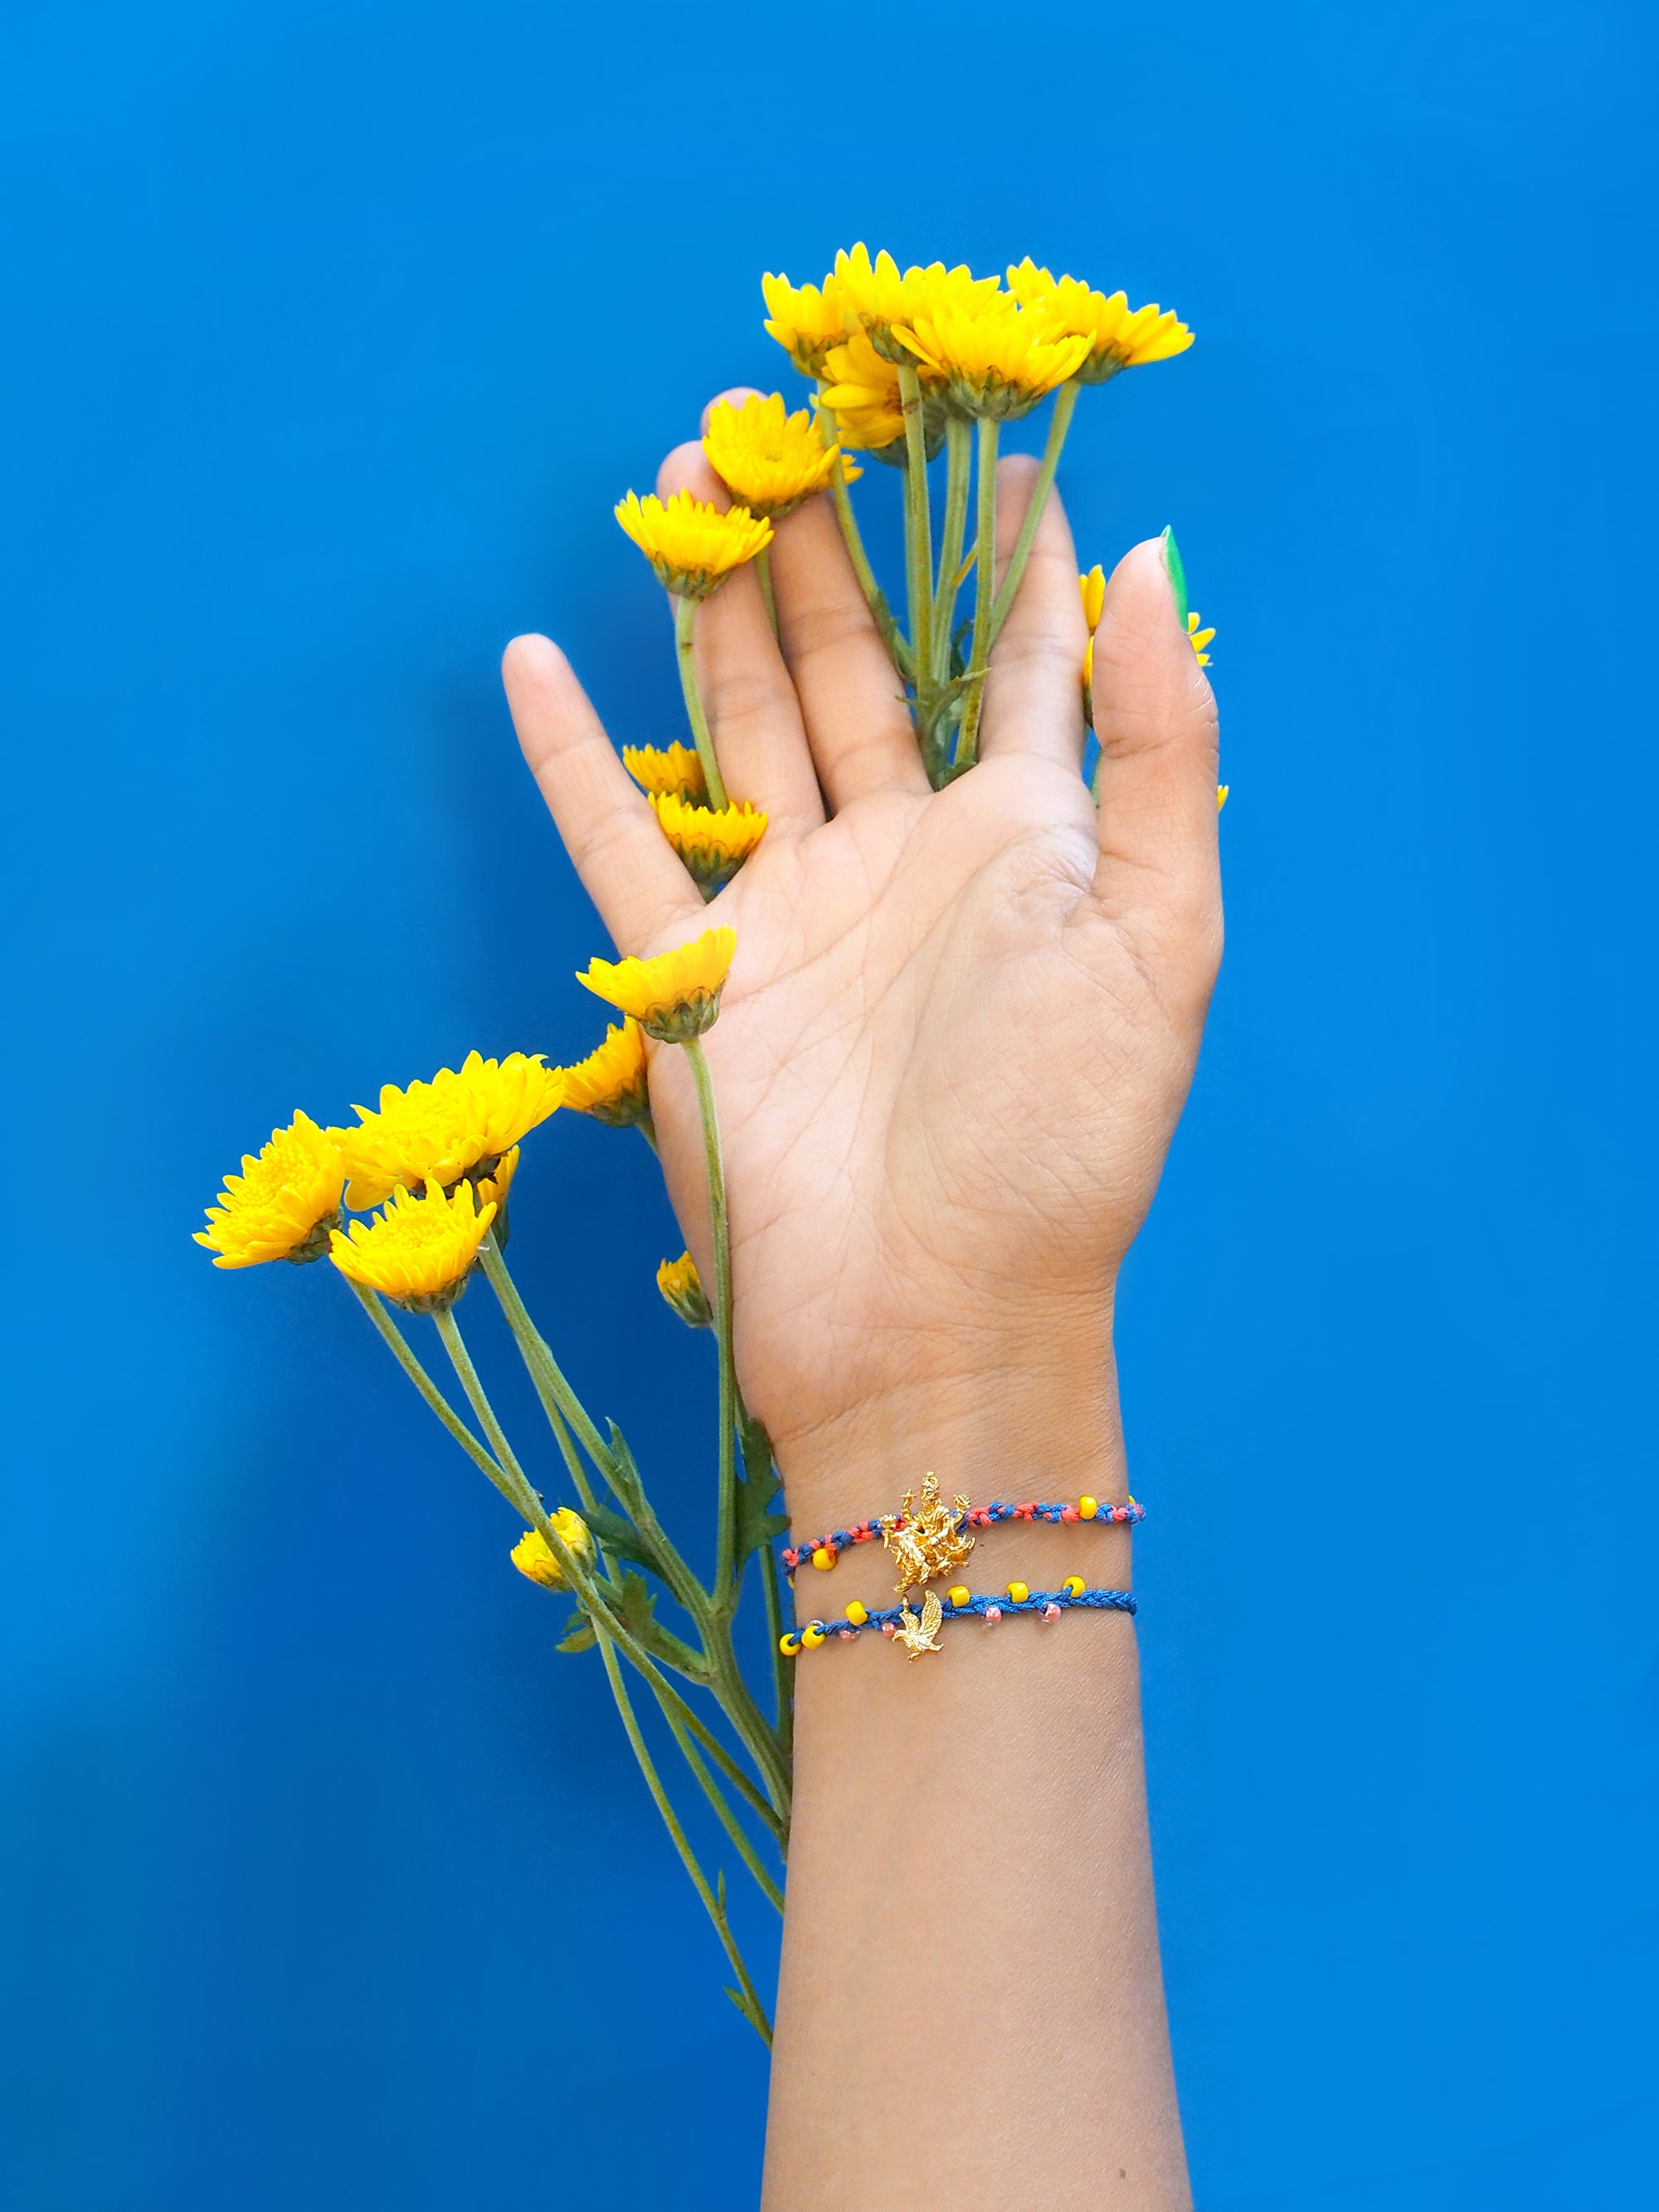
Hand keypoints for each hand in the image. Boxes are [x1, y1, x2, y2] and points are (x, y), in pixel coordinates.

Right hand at [503, 392, 1219, 1527]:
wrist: (933, 1317)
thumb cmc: (1065, 1140)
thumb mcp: (1159, 935)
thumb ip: (1157, 751)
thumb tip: (1152, 570)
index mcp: (1023, 846)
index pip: (1018, 665)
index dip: (1014, 559)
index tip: (995, 449)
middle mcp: (903, 859)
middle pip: (857, 667)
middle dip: (831, 551)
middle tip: (795, 424)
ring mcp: (792, 911)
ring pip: (742, 721)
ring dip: (712, 606)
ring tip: (689, 479)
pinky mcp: (693, 970)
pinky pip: (617, 836)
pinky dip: (572, 753)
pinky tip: (536, 654)